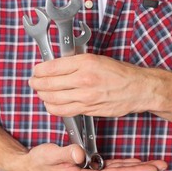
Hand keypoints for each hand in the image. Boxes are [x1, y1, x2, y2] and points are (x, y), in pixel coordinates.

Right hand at [11, 143, 166, 170]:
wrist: (28, 169)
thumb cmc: (39, 162)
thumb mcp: (50, 154)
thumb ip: (66, 153)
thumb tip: (80, 153)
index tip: (151, 167)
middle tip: (161, 164)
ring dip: (133, 169)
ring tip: (151, 164)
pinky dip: (121, 167)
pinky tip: (129, 163)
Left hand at [29, 54, 165, 116]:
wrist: (138, 89)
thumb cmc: (119, 73)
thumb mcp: (96, 59)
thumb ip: (75, 63)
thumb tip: (55, 66)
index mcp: (85, 63)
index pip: (51, 67)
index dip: (39, 70)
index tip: (36, 71)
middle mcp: (83, 80)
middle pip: (48, 84)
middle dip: (36, 83)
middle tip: (33, 82)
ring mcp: (85, 97)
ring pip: (53, 99)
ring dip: (42, 96)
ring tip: (41, 92)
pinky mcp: (87, 109)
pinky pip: (63, 111)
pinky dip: (53, 107)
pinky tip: (51, 103)